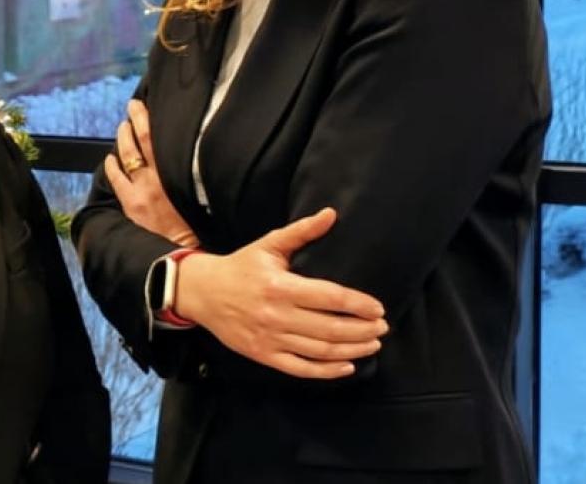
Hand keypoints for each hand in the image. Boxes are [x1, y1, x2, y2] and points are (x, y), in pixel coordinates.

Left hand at [102, 98, 197, 247]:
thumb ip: (189, 174)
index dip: (144, 118)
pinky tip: (110, 159)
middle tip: (131, 107)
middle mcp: (152, 179)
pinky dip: (112, 166)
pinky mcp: (130, 205)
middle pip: (138, 141)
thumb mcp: (198, 193)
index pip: (153, 138)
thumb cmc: (197, 224)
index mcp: (170, 174)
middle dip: (132, 122)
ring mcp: (138, 191)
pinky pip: (116, 180)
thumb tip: (189, 156)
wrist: (183, 251)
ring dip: (122, 139)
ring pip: (125, 157)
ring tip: (122, 127)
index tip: (141, 105)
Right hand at [173, 207, 387, 378]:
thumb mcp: (268, 245)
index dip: (358, 304)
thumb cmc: (240, 267)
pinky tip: (347, 365)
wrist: (202, 292)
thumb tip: (331, 214)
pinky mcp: (264, 355)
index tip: (378, 308)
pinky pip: (301, 368)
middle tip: (382, 328)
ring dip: (352, 350)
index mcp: (280, 286)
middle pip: (330, 328)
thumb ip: (302, 231)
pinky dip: (327, 371)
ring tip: (372, 344)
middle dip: (362, 330)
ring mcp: (270, 338)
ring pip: (320, 350)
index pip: (330, 298)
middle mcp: (276, 315)